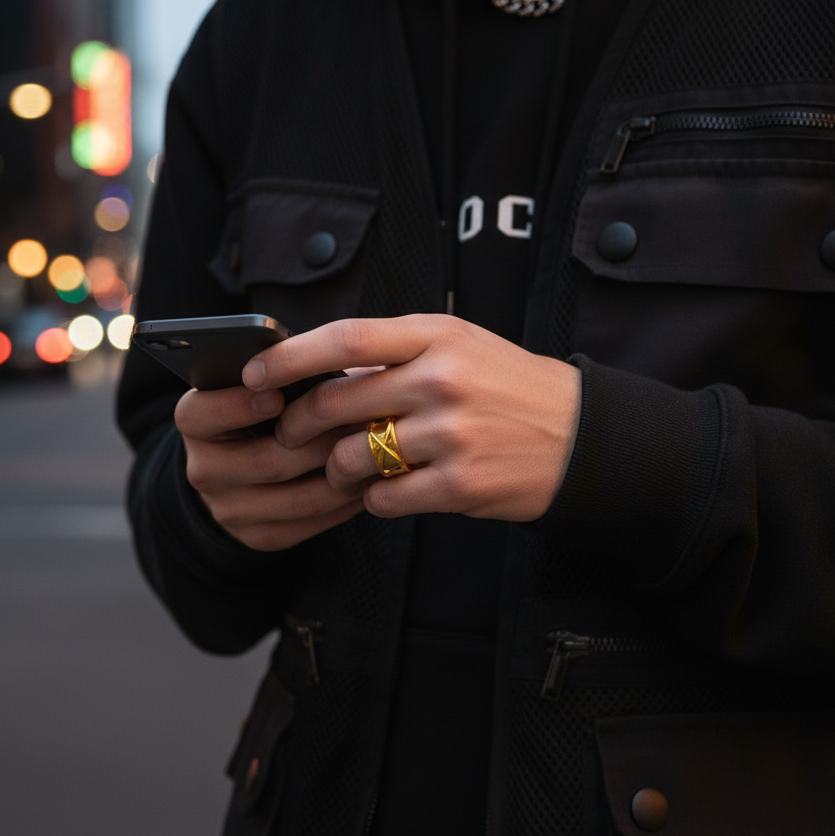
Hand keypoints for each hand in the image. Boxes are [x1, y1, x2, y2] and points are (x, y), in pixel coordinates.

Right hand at [175, 384, 364, 550]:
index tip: (276, 396)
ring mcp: (227, 509)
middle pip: (264, 461)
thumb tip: (324, 363)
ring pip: (295, 498)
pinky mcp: (257, 537)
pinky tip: (364, 482)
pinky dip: (342, 504)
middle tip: (359, 421)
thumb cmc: (267, 406)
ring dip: (341, 475)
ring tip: (372, 451)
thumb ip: (280, 372)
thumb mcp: (260, 382)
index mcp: (194, 420)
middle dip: (317, 442)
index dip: (237, 406)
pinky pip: (307, 524)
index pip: (201, 413)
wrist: (245, 466)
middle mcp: (203, 468)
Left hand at [242, 315, 581, 521]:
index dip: (289, 357)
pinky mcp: (460, 484)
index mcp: (437, 335)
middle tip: (290, 435)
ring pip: (351, 458)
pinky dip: (373, 499)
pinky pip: (383, 498)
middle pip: (335, 404)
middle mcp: (442, 380)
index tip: (254, 373)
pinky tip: (388, 490)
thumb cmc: (509, 385)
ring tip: (346, 469)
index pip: (345, 338)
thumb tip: (323, 372)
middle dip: (297, 425)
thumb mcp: (461, 345)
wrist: (580, 435)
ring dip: (336, 469)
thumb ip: (398, 353)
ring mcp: (451, 434)